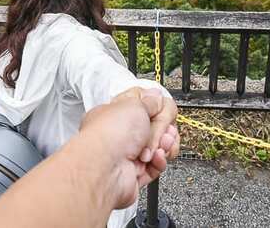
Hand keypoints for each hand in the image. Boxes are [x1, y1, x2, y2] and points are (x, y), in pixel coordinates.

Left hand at [80, 88, 179, 208]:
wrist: (105, 169)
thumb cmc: (110, 135)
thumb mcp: (134, 104)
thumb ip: (149, 100)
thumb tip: (156, 96)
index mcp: (117, 113)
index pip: (143, 106)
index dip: (155, 108)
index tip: (158, 110)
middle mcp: (122, 133)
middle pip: (156, 126)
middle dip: (162, 128)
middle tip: (157, 130)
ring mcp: (129, 154)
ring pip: (160, 146)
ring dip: (163, 145)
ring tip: (157, 146)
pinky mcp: (137, 173)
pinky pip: (157, 165)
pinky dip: (160, 161)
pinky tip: (155, 157)